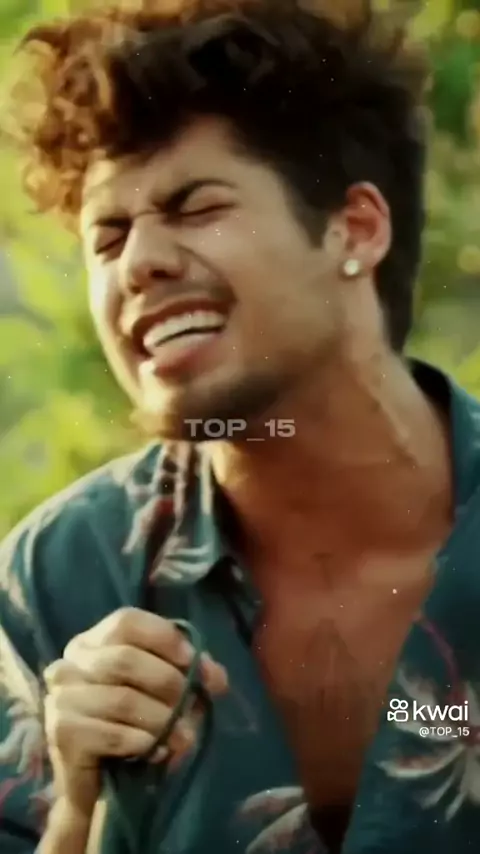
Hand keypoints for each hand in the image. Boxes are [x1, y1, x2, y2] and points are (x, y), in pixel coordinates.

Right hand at [43, 607, 227, 816]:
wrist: (99, 784)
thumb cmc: (132, 725)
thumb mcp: (164, 692)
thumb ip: (189, 674)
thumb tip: (216, 676)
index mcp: (93, 642)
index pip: (126, 621)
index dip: (164, 637)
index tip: (192, 661)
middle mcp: (70, 663)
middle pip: (125, 659)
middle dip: (168, 682)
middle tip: (191, 707)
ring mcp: (61, 697)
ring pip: (123, 700)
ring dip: (162, 720)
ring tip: (183, 737)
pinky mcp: (62, 733)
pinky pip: (113, 734)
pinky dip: (144, 743)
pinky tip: (156, 752)